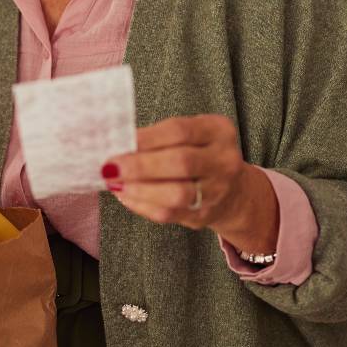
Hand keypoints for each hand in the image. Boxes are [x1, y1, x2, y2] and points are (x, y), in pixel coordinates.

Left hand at [103, 115, 278, 253]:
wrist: (234, 192)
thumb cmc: (201, 155)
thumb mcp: (192, 134)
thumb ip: (160, 137)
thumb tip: (119, 145)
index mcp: (219, 131)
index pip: (180, 131)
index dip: (147, 137)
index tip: (120, 141)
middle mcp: (224, 161)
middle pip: (181, 162)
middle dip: (141, 165)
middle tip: (112, 166)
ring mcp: (217, 191)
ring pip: (177, 194)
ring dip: (141, 189)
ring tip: (116, 184)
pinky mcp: (204, 216)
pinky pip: (169, 214)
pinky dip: (143, 205)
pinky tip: (127, 196)